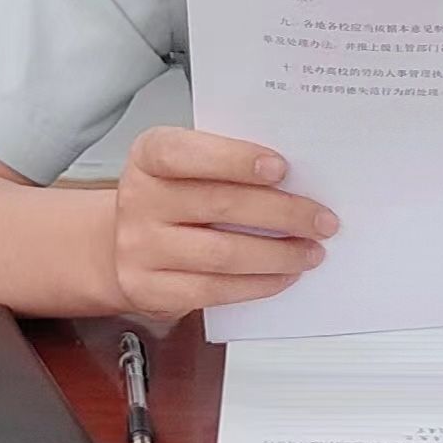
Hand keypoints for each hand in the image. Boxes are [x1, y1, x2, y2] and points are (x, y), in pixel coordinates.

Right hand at [112, 127, 336, 320]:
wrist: (121, 244)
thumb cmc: (171, 196)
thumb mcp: (186, 166)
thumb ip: (227, 164)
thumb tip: (296, 176)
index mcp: (149, 156)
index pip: (185, 152)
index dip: (234, 159)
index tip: (281, 167)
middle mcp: (140, 199)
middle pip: (219, 205)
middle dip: (282, 213)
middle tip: (321, 219)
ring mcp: (140, 248)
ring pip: (222, 254)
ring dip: (277, 254)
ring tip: (311, 250)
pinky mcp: (150, 289)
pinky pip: (213, 290)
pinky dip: (257, 284)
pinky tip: (282, 275)